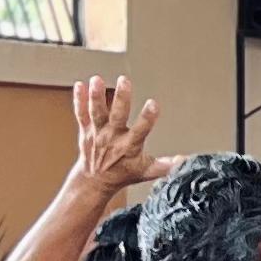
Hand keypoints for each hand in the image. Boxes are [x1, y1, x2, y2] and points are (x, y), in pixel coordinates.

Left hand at [67, 75, 165, 196]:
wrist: (93, 181)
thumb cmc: (121, 174)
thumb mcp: (145, 172)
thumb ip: (163, 165)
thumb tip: (182, 161)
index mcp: (129, 146)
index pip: (141, 130)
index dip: (148, 117)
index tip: (154, 104)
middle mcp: (112, 138)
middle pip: (117, 116)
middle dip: (121, 98)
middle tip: (124, 81)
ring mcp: (97, 133)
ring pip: (96, 112)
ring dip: (96, 96)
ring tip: (97, 80)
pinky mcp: (86, 130)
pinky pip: (81, 113)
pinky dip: (79, 100)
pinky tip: (79, 85)